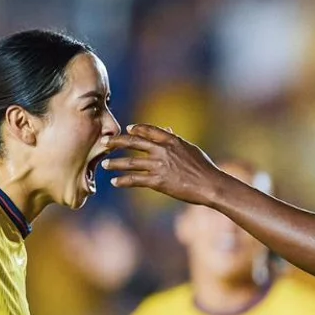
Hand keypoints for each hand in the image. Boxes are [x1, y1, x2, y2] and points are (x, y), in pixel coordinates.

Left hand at [104, 124, 225, 204]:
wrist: (210, 185)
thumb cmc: (204, 167)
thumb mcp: (191, 149)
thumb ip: (176, 139)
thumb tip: (167, 130)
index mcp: (171, 141)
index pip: (149, 130)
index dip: (136, 129)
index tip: (127, 130)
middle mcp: (162, 151)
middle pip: (134, 143)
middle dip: (117, 142)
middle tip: (104, 142)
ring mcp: (159, 166)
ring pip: (131, 163)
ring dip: (115, 163)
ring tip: (104, 164)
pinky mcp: (158, 182)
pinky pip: (136, 180)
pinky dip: (124, 181)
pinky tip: (115, 182)